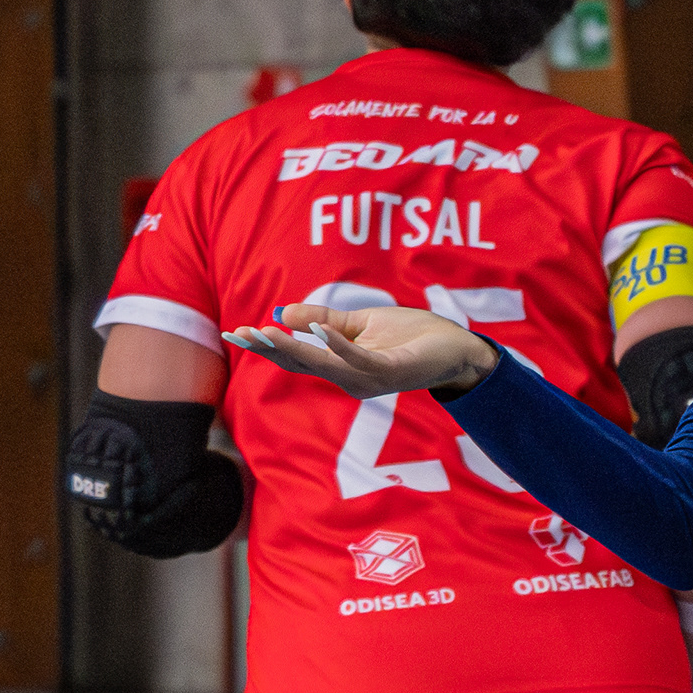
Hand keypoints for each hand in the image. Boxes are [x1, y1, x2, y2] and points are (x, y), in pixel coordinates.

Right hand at [223, 301, 497, 398]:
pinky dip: (339, 346)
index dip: (266, 347)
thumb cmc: (410, 336)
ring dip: (295, 348)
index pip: (295, 358)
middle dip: (269, 350)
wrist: (456, 347)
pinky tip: (319, 331)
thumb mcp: (360, 323)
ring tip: (266, 332)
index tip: (235, 332)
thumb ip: (324, 322)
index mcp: (341, 367)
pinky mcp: (392, 371)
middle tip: (240, 334)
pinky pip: (360, 359)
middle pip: (302, 365)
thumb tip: (283, 313)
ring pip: (325, 366)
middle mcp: (351, 380)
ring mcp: (371, 379)